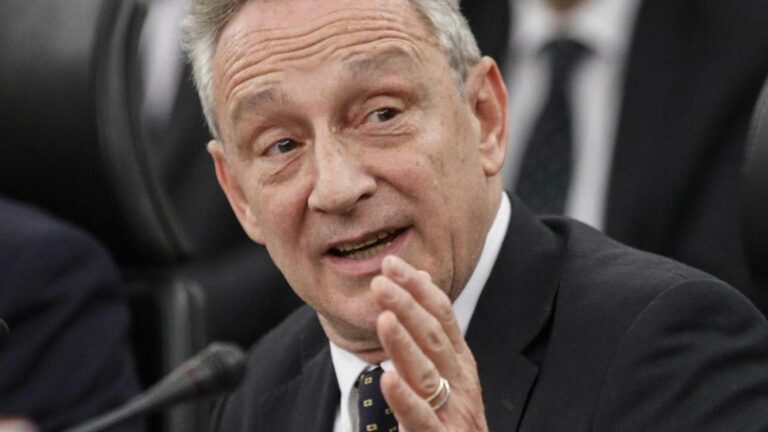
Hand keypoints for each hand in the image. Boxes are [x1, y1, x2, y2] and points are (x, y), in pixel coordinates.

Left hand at [372, 255, 487, 431]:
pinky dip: (404, 398)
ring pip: (426, 373)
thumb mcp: (449, 372)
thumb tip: (422, 279)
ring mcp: (452, 412)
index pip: (442, 317)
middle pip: (434, 338)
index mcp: (460, 363)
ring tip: (384, 319)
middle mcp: (460, 383)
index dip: (418, 289)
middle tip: (381, 282)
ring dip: (404, 345)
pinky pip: (420, 418)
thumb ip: (434, 330)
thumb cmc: (452, 417)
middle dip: (408, 307)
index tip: (392, 263)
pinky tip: (387, 378)